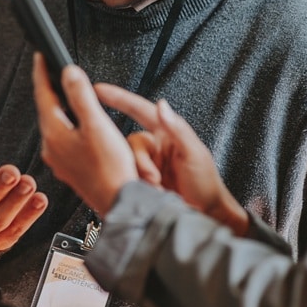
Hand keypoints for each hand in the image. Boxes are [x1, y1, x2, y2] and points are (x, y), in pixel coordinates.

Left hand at [32, 55, 137, 215]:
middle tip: (52, 71)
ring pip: (56, 125)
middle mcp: (52, 148)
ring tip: (67, 94)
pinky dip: (69, 125)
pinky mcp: (70, 168)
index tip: (40, 56)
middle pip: (48, 110)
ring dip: (61, 108)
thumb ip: (81, 96)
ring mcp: (59, 160)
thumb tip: (69, 73)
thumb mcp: (97, 125)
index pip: (43, 95)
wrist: (118, 202)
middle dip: (51, 89)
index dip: (42, 72)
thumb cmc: (110, 169)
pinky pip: (65, 139)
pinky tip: (80, 125)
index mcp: (55, 134)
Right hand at [95, 85, 248, 235]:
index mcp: (167, 133)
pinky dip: (136, 184)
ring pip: (128, 161)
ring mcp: (148, 163)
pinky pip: (128, 176)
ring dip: (139, 175)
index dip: (119, 98)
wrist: (205, 215)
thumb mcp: (194, 154)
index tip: (99, 90)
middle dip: (140, 161)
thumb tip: (162, 106)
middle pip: (131, 142)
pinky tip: (147, 192)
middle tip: (153, 178)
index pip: (140, 109)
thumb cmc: (206, 184)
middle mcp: (155, 146)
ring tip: (156, 188)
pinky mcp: (141, 180)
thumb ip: (178, 128)